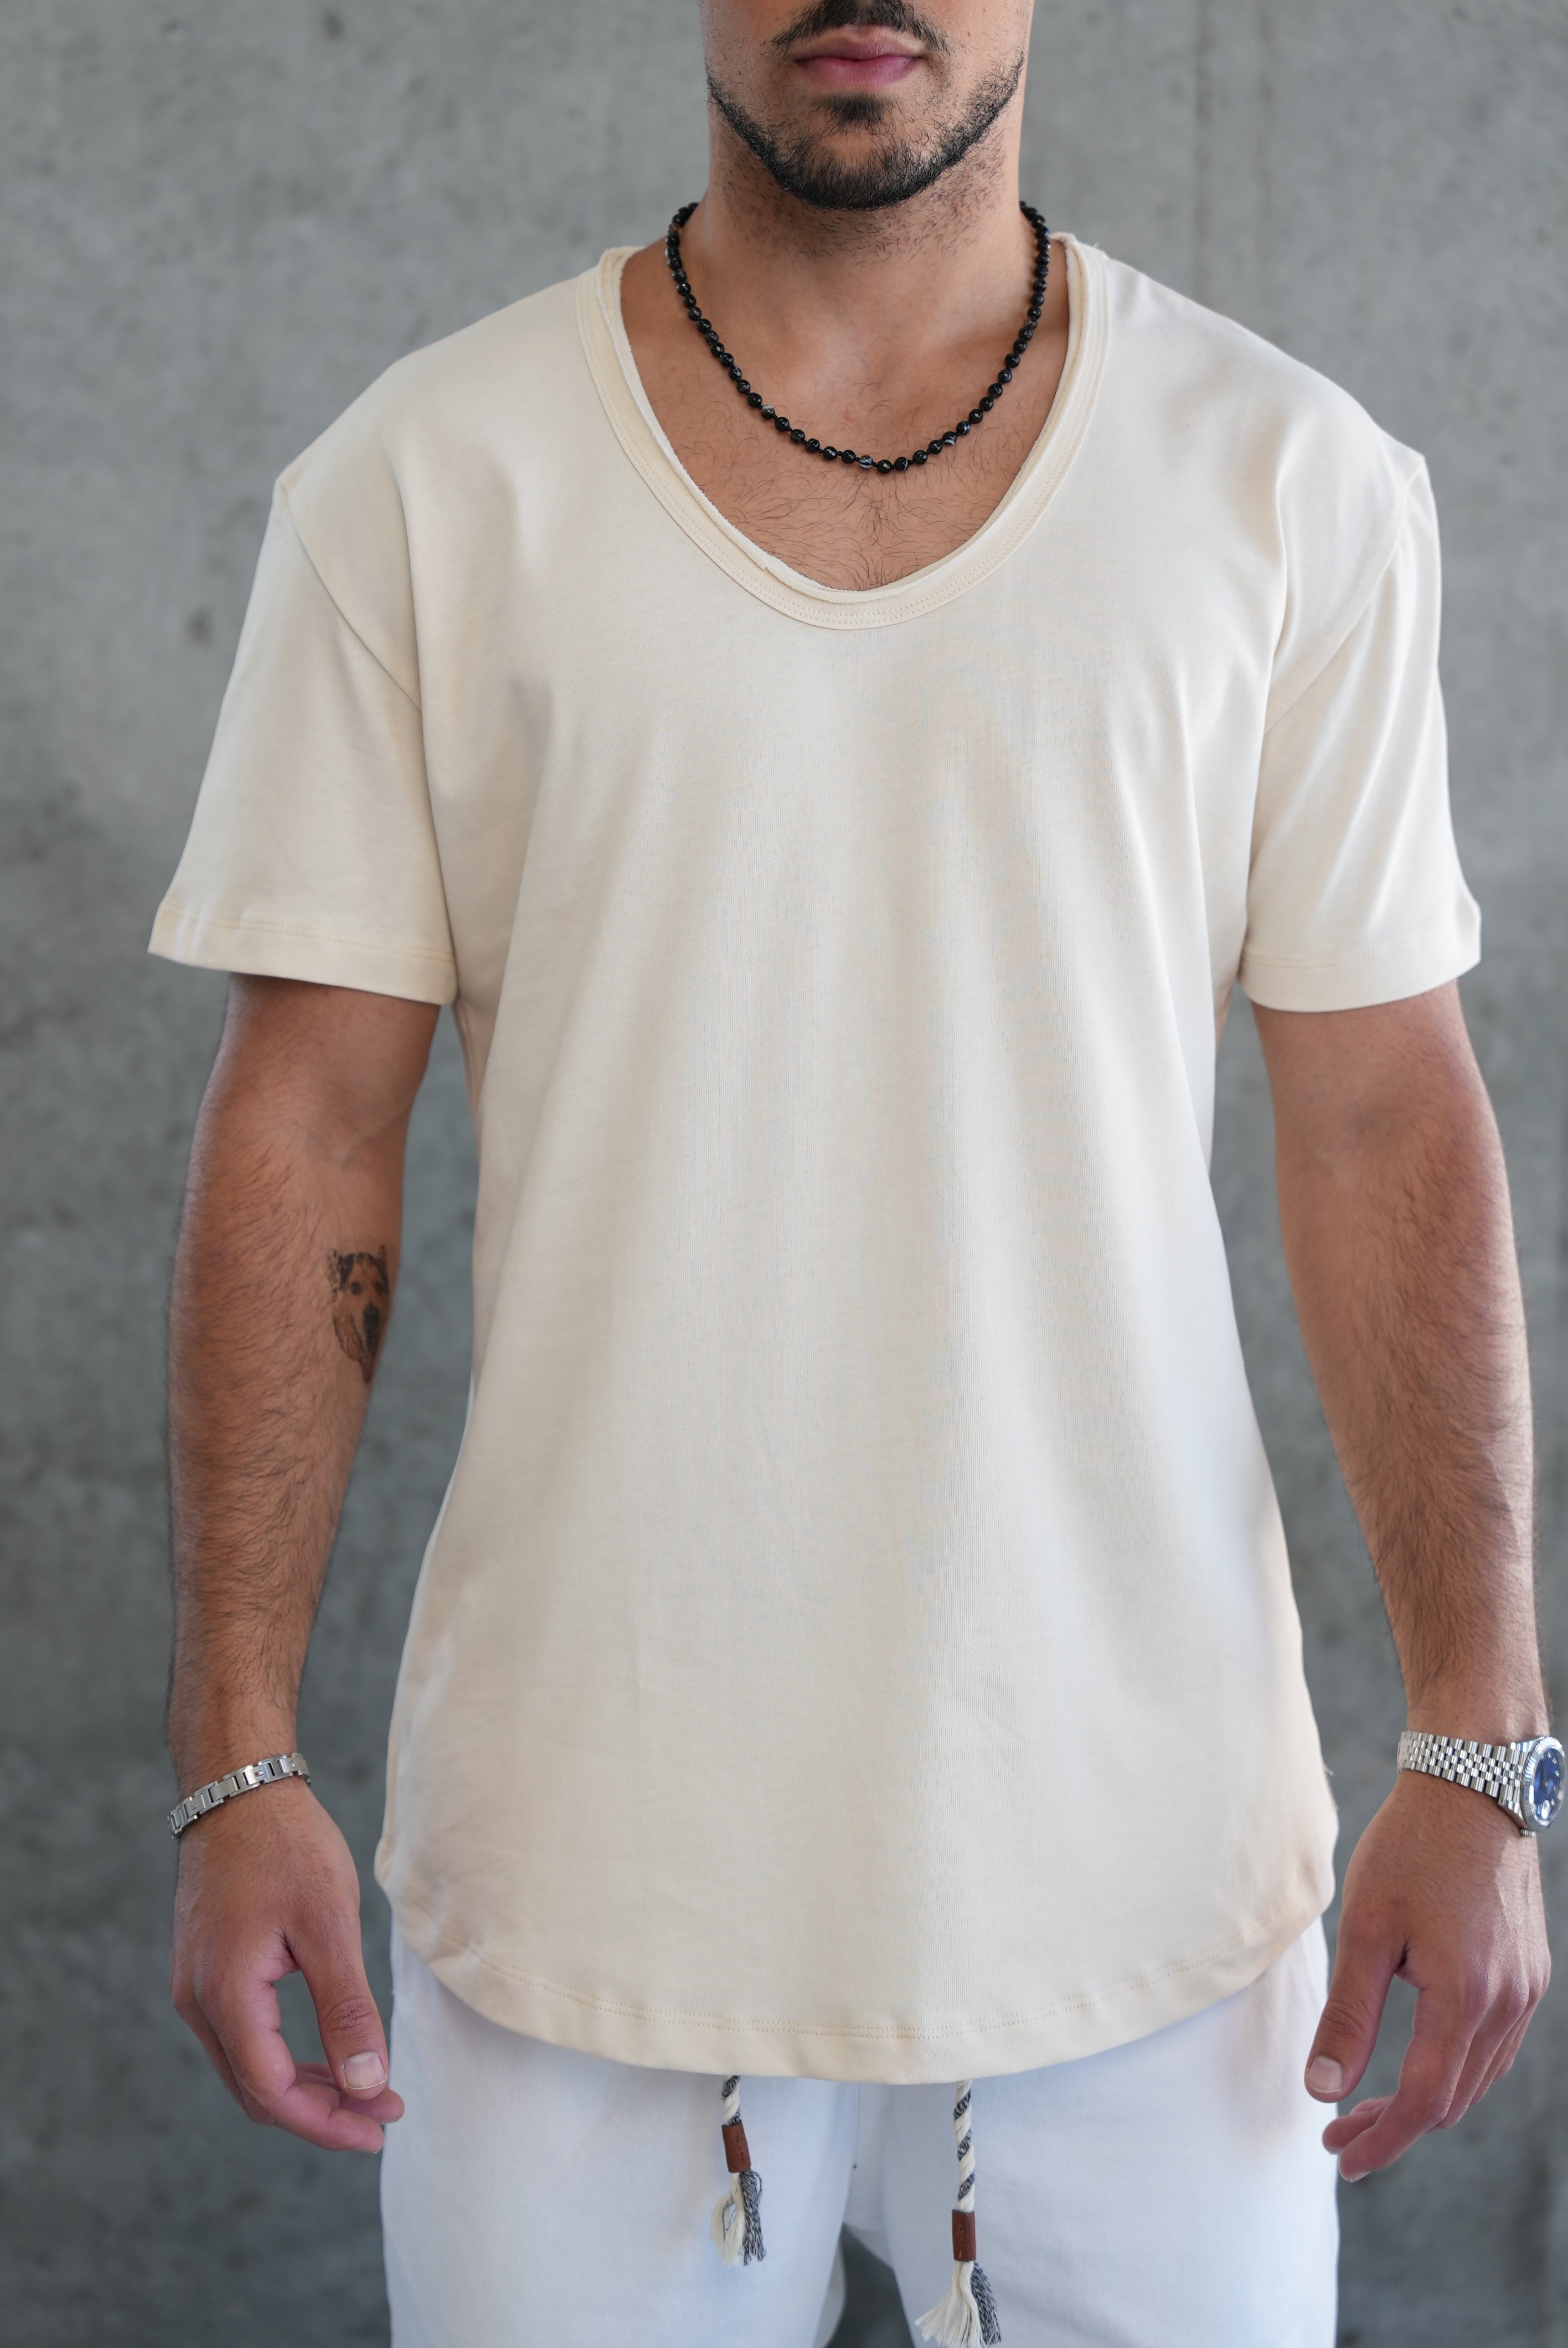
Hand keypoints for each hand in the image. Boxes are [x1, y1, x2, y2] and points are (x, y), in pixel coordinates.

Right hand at [171, 1778, 404, 2151]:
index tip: (381, 2123)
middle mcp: (198, 2001)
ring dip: (305, 2088)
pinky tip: (328, 2053)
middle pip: (256, 2091)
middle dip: (322, 2112)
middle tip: (385, 2111)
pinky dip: (286, 2057)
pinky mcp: (205, 1971)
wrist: (239, 1788)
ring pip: (248, 2069)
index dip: (328, 2121)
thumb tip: (365, 2082)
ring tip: (366, 2088)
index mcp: (225, 1994)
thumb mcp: (328, 1924)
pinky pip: (242, 2038)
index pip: (273, 2092)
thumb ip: (345, 2008)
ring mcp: (196, 1987)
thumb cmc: (285, 1846)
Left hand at [1303, 1769, 1548, 2179]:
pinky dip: (1457, 2067)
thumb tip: (1323, 2089)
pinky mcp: (1530, 1971)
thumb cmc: (1411, 1848)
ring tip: (1370, 2104)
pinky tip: (1420, 2058)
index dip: (1381, 2138)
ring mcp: (1526, 1989)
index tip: (1341, 2158)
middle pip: (1453, 2099)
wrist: (1474, 1786)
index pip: (1424, 2101)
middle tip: (1340, 2133)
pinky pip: (1496, 2044)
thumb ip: (1349, 2016)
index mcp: (1464, 1998)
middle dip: (1396, 2125)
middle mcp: (1507, 2003)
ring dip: (1428, 2101)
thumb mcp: (1364, 1929)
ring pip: (1479, 2077)